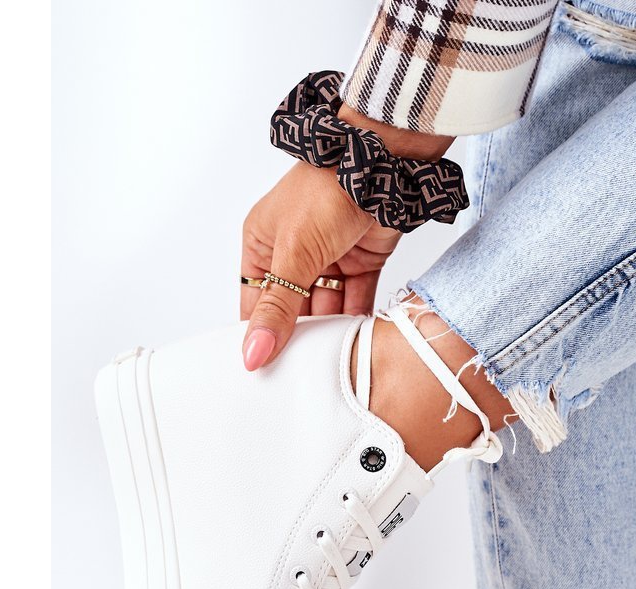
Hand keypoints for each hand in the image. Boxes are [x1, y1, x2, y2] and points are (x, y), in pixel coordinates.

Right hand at [240, 103, 453, 369]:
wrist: (383, 162)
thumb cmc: (326, 189)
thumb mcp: (294, 254)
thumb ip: (277, 308)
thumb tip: (253, 352)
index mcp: (262, 245)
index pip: (254, 303)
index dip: (258, 335)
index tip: (262, 371)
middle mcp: (293, 253)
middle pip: (293, 311)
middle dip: (298, 340)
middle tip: (301, 378)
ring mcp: (328, 258)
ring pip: (326, 309)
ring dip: (330, 333)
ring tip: (331, 365)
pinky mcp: (362, 262)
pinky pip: (356, 301)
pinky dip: (357, 321)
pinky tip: (357, 345)